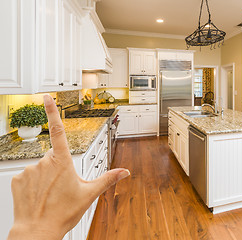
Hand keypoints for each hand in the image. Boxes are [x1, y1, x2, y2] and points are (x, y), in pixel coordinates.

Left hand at [8, 95, 129, 239]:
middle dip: (59, 167)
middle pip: (54, 157)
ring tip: (51, 194)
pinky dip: (34, 184)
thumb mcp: (89, 194)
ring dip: (46, 177)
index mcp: (62, 162)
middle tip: (63, 187)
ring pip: (41, 167)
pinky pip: (28, 176)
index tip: (47, 98)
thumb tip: (124, 172)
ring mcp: (29, 171)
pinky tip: (38, 196)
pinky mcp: (17, 180)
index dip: (53, 112)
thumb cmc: (62, 213)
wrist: (37, 230)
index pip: (58, 131)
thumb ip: (108, 179)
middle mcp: (44, 162)